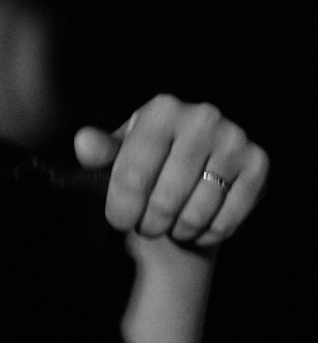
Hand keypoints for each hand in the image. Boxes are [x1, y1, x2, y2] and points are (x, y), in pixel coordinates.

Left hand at [75, 95, 268, 247]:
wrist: (194, 179)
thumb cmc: (147, 166)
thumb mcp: (118, 157)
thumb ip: (100, 152)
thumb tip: (84, 141)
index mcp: (161, 109)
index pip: (132, 172)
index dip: (121, 206)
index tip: (119, 220)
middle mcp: (202, 116)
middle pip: (165, 196)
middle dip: (150, 222)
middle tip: (147, 225)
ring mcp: (233, 139)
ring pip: (197, 211)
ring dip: (178, 229)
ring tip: (171, 224)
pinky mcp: (258, 164)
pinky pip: (228, 218)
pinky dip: (208, 233)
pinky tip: (197, 228)